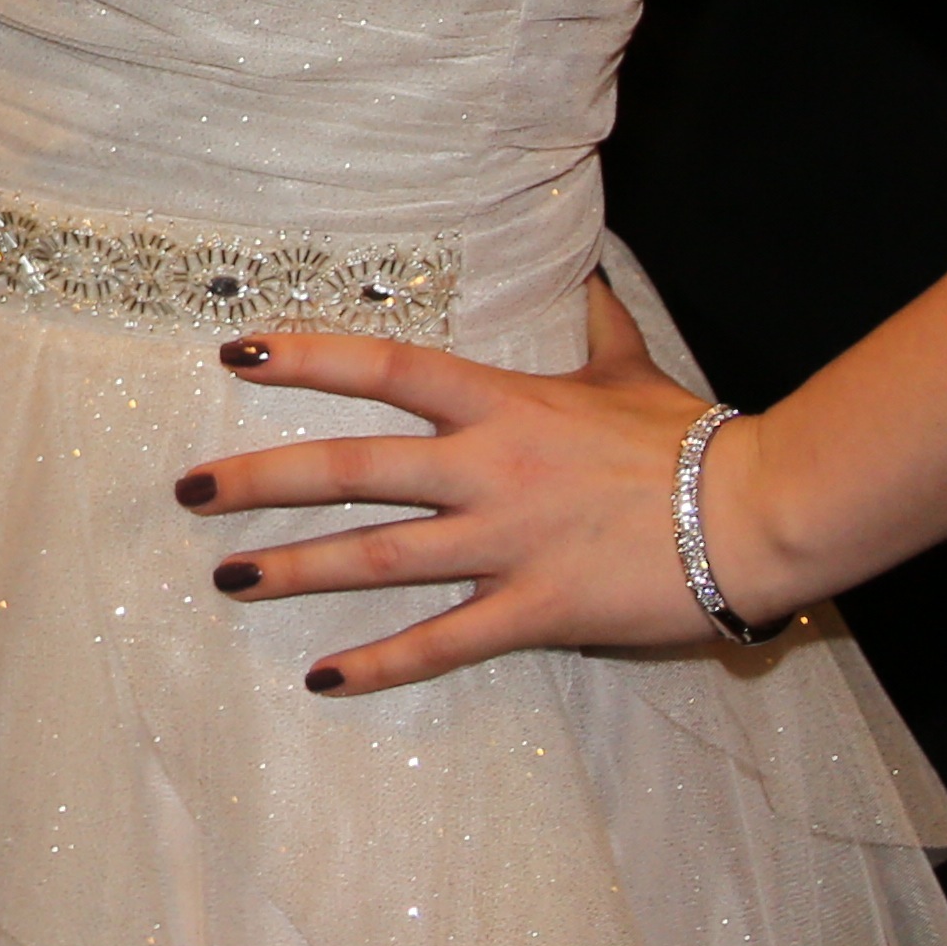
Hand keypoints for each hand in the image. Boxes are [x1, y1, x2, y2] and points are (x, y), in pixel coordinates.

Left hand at [173, 280, 807, 696]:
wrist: (759, 513)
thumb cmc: (693, 441)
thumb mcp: (630, 370)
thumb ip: (595, 323)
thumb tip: (588, 267)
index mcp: (503, 404)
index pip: (385, 367)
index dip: (308, 358)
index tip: (236, 354)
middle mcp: (487, 469)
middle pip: (351, 468)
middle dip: (260, 479)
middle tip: (187, 491)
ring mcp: (506, 542)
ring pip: (377, 556)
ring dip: (296, 569)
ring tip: (227, 577)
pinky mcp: (536, 609)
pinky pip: (444, 641)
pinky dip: (381, 664)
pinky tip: (324, 678)